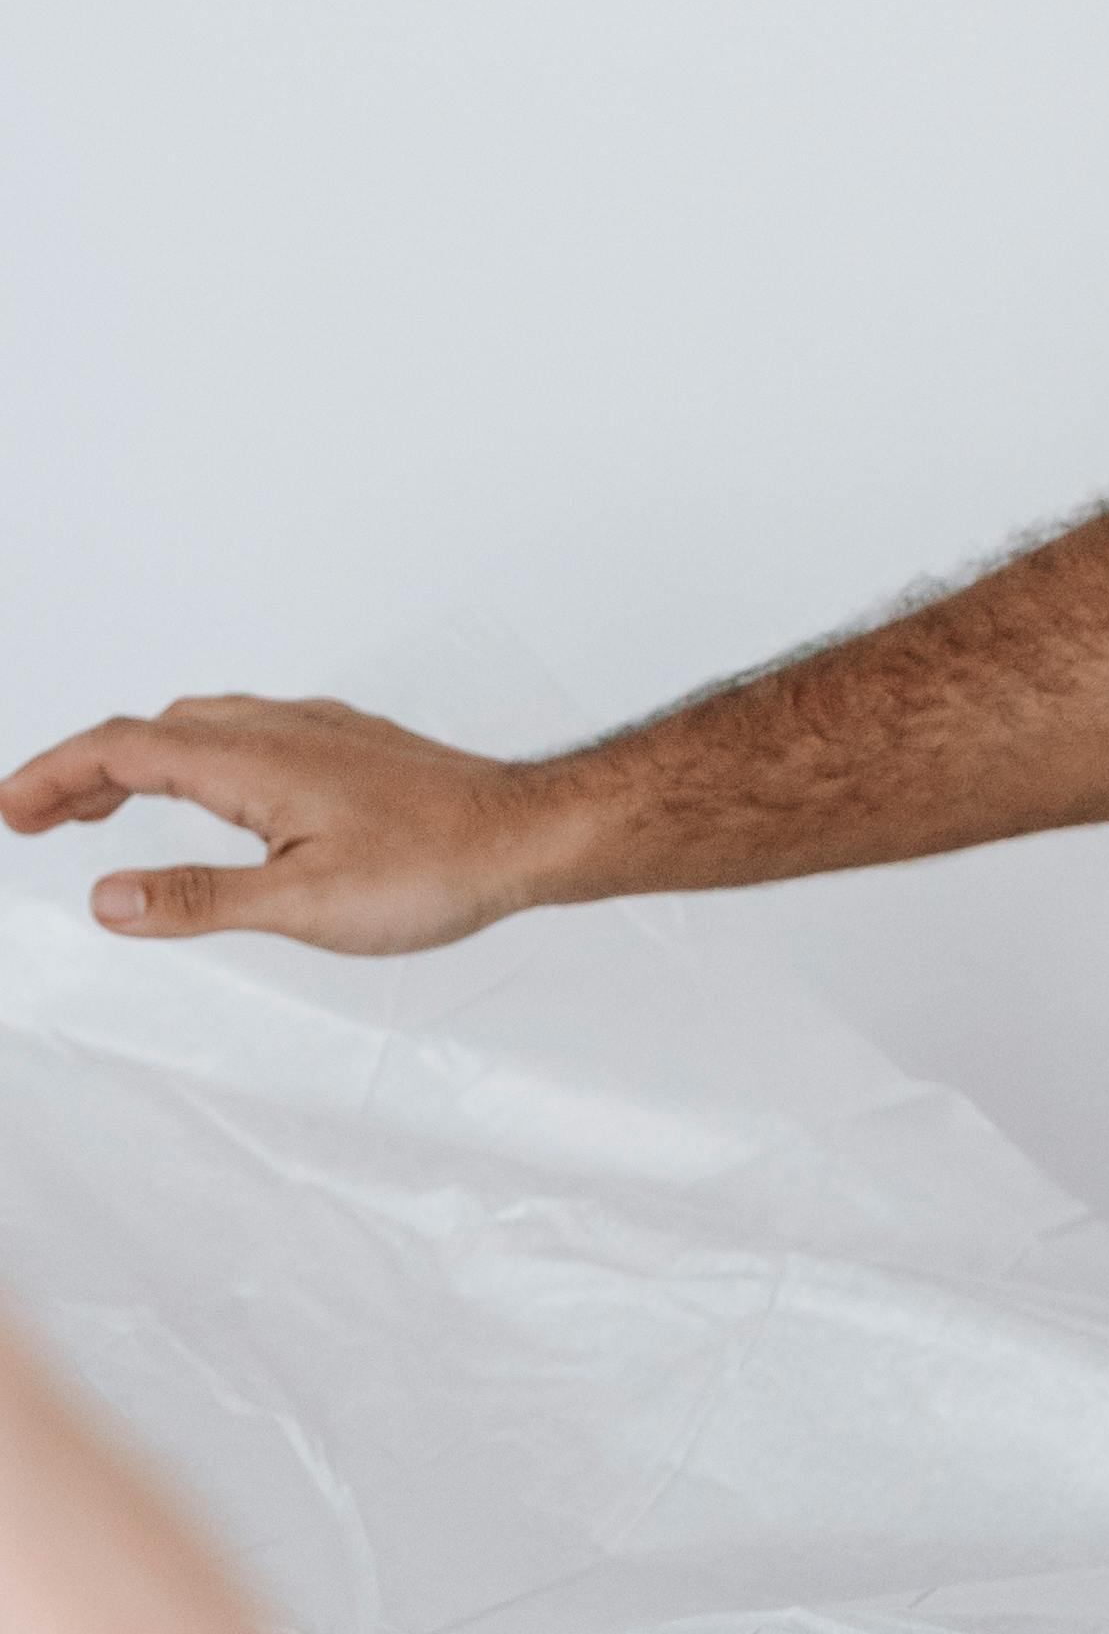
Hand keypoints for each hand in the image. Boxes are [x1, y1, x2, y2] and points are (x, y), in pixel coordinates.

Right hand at [0, 692, 560, 953]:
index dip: (56, 776)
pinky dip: (196, 760)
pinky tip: (212, 796)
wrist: (531, 834)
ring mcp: (318, 733)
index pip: (124, 749)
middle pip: (153, 732)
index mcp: (252, 761)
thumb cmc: (434, 869)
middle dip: (85, 771)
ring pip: (203, 730)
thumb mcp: (302, 903)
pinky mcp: (350, 748)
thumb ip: (199, 899)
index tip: (9, 810)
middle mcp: (279, 729)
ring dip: (139, 764)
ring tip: (101, 809)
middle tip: (36, 818)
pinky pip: (247, 735)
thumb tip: (107, 898)